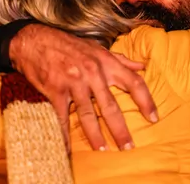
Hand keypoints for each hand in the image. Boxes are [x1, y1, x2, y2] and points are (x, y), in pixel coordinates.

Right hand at [9, 24, 157, 152]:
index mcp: (106, 62)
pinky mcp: (56, 90)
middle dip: (120, 129)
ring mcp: (74, 82)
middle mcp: (93, 72)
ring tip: (103, 149)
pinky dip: (64, 134)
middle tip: (128, 147)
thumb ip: (121, 59)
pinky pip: (62, 117)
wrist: (36, 41)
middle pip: (111, 106)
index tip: (153, 117)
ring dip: (95, 135)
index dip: (146, 101)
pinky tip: (66, 149)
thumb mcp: (97, 48)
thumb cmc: (69, 45)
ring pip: (88, 114)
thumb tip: (142, 66)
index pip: (134, 82)